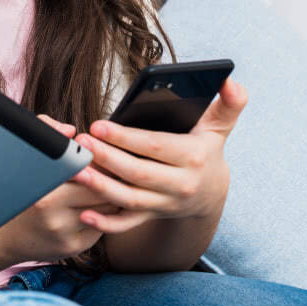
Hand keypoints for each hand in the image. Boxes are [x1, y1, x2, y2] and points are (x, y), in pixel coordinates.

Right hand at [0, 115, 111, 263]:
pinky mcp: (74, 247)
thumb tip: (70, 131)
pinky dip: (102, 213)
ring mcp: (65, 233)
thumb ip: (46, 132)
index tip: (93, 155)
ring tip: (101, 184)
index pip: (87, 171)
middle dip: (108, 178)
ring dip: (109, 195)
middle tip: (108, 167)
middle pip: (101, 191)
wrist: (6, 236)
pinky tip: (91, 204)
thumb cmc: (20, 190)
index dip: (96, 161)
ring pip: (106, 209)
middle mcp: (54, 215)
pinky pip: (101, 225)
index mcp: (44, 191)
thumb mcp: (26, 157)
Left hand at [72, 78, 246, 234]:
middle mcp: (180, 185)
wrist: (210, 192)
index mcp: (193, 157)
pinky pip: (127, 224)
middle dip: (107, 159)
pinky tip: (84, 214)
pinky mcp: (151, 217)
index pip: (156, 146)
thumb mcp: (220, 126)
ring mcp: (164, 204)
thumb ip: (229, 103)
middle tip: (81, 144)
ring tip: (76, 171)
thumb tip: (229, 81)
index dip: (126, 138)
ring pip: (129, 199)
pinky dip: (106, 224)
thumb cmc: (206, 150)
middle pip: (138, 174)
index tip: (99, 125)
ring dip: (100, 188)